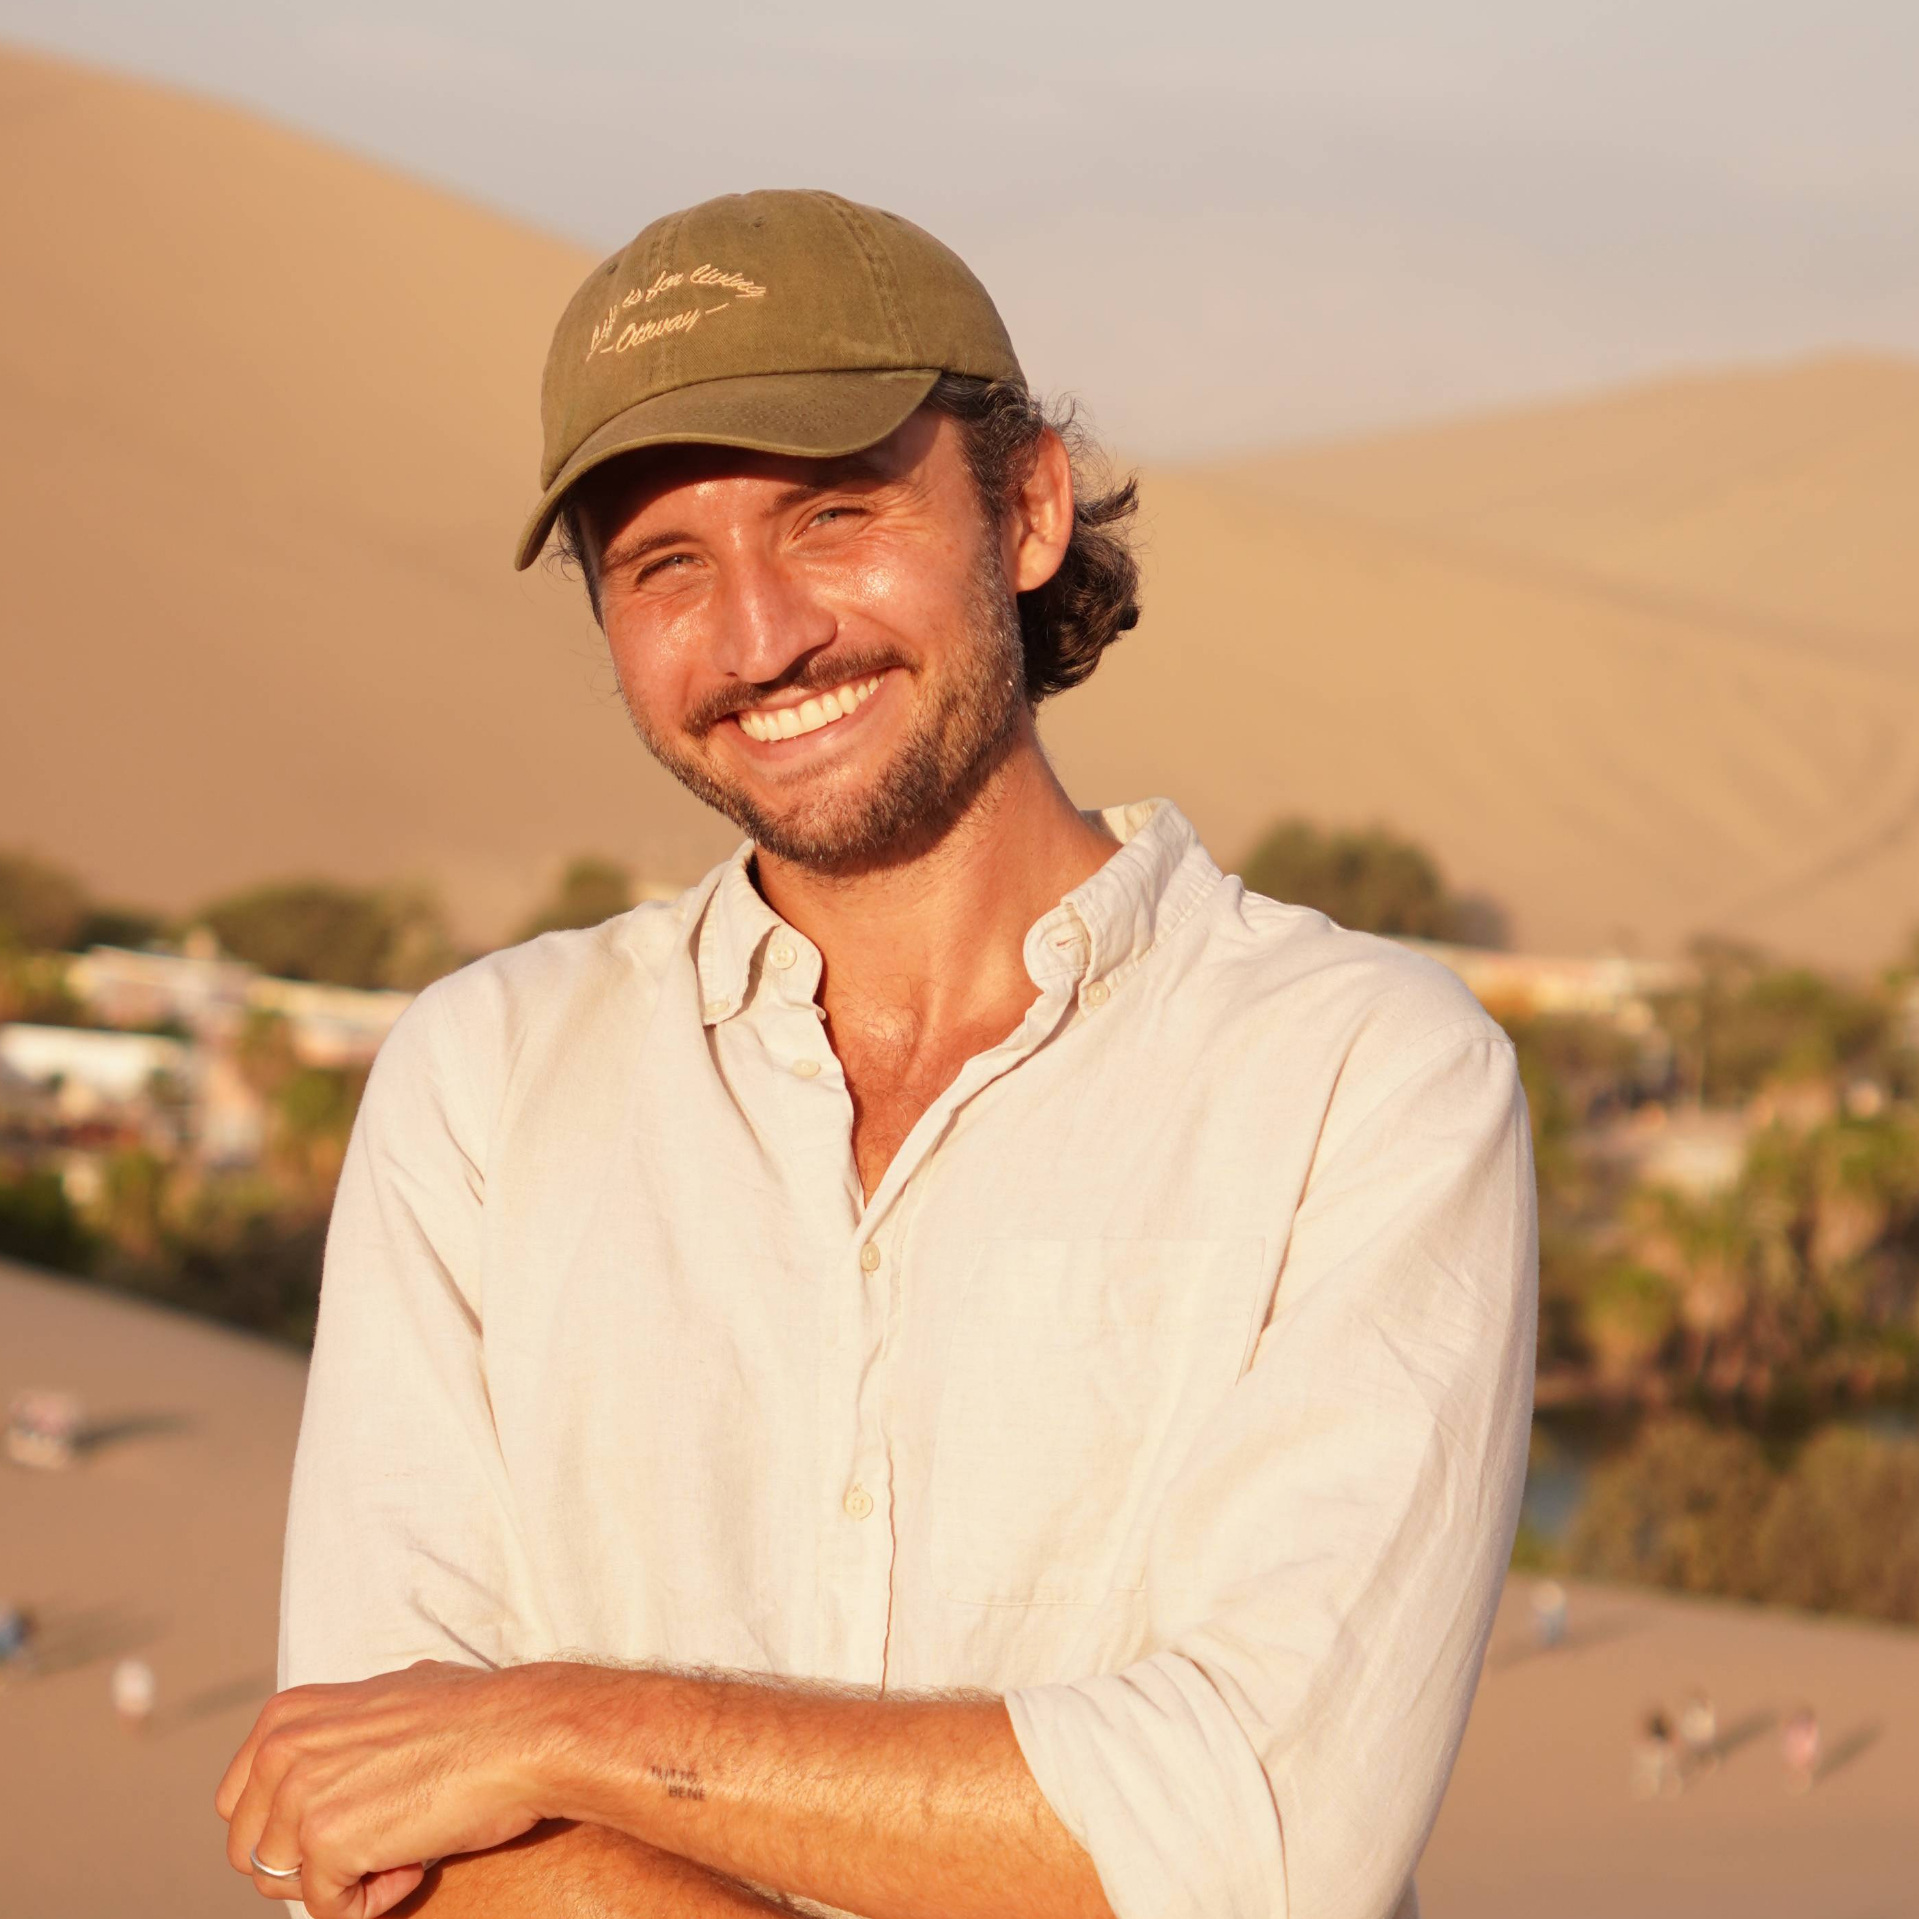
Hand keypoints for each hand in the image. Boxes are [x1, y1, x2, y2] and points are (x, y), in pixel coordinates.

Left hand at [216, 1661, 576, 1917]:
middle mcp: (280, 1748)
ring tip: (405, 1850)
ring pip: (283, 1884)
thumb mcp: (391, 1698)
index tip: (349, 1823)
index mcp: (287, 1715)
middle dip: (310, 1863)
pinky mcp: (326, 1842)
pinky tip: (418, 1864)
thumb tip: (340, 1754)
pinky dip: (371, 1903)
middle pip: (252, 1849)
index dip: (291, 1829)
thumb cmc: (477, 1716)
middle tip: (378, 1844)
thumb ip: (344, 1729)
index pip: (240, 1804)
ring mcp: (299, 1795)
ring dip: (344, 1881)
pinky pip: (326, 1909)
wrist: (524, 1734)